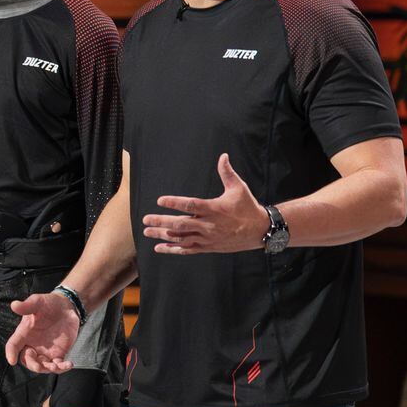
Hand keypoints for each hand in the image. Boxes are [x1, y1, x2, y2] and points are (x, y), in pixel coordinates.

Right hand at [6, 291, 79, 373]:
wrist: (66, 307)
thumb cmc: (49, 304)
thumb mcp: (37, 301)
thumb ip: (26, 305)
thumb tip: (14, 305)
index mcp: (24, 333)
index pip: (13, 345)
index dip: (10, 353)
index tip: (12, 361)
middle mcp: (32, 344)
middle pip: (27, 360)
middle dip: (32, 365)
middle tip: (39, 366)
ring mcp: (45, 350)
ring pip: (42, 366)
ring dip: (47, 369)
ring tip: (56, 366)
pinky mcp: (58, 353)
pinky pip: (57, 365)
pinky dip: (62, 368)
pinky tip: (68, 364)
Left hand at [143, 153, 269, 254]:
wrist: (260, 231)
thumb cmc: (248, 207)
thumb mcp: (239, 188)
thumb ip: (227, 173)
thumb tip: (223, 156)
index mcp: (214, 209)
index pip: (191, 205)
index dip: (175, 203)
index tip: (160, 200)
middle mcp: (209, 225)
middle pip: (181, 224)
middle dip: (161, 221)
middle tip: (145, 219)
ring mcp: (207, 238)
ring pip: (181, 238)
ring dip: (162, 235)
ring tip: (147, 231)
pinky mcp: (208, 247)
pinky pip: (187, 249)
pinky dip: (173, 249)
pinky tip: (159, 248)